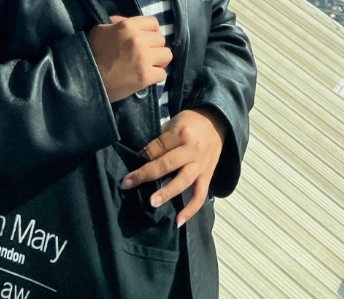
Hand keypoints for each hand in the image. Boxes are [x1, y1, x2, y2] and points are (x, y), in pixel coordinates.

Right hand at [87, 14, 172, 103]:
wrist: (86, 78)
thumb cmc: (91, 52)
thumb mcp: (101, 29)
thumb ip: (117, 22)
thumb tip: (125, 20)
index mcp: (128, 25)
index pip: (153, 23)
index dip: (151, 32)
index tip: (146, 40)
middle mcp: (138, 39)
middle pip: (161, 40)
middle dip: (154, 47)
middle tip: (145, 55)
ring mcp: (143, 58)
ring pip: (167, 55)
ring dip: (158, 61)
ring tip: (148, 66)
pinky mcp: (145, 76)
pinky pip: (162, 74)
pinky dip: (155, 77)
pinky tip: (145, 77)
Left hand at [122, 108, 226, 226]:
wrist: (215, 122)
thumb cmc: (190, 122)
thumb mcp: (173, 123)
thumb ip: (161, 140)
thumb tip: (143, 158)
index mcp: (181, 133)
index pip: (157, 147)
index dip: (142, 156)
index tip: (130, 164)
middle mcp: (192, 149)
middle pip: (166, 164)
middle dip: (146, 174)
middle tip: (128, 183)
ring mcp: (201, 165)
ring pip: (183, 181)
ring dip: (167, 193)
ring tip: (152, 203)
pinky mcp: (208, 176)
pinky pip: (200, 195)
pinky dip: (191, 210)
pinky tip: (178, 221)